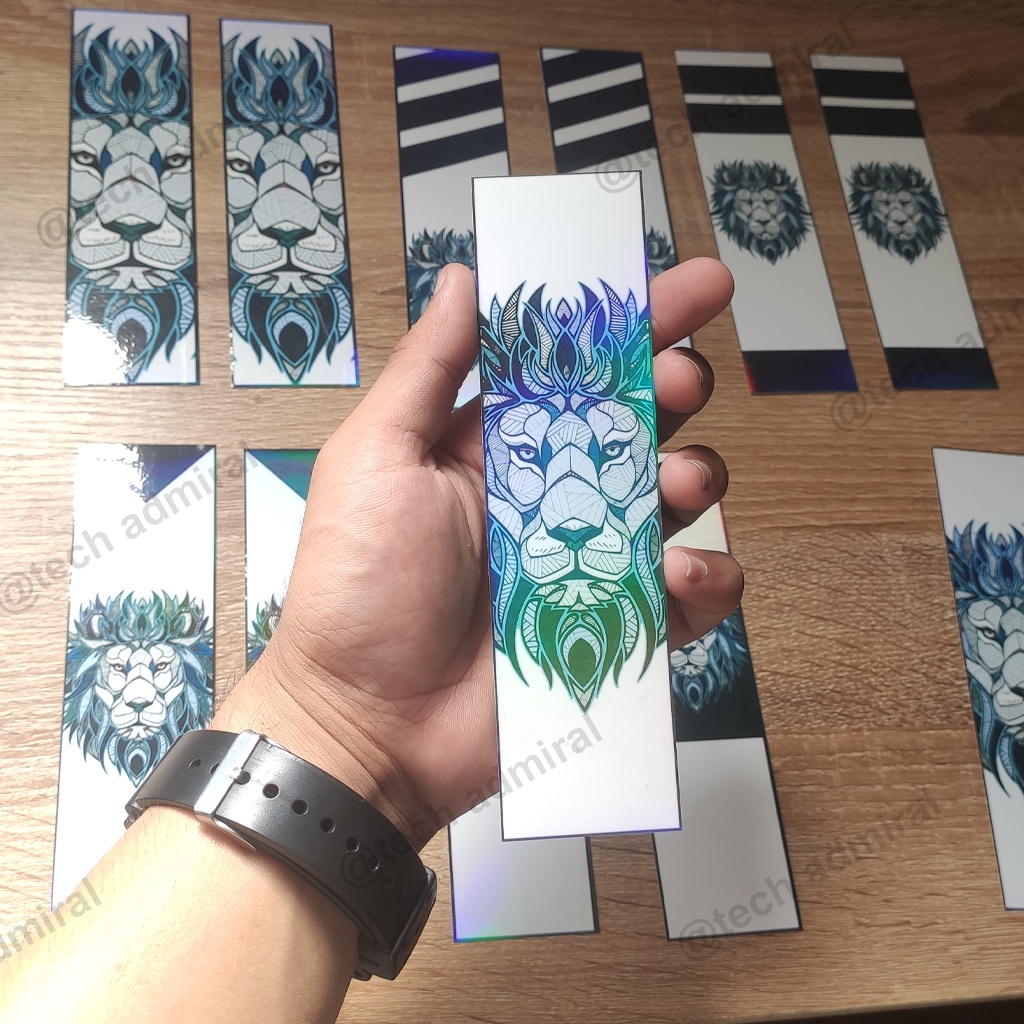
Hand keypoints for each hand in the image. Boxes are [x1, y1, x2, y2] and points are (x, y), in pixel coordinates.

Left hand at [218, 259, 742, 844]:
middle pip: (637, 425)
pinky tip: (681, 575)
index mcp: (495, 447)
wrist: (367, 724)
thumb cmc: (355, 591)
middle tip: (681, 383)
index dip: (634, 323)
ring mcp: (584, 562)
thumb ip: (428, 369)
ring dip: (692, 477)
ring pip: (672, 502)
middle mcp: (548, 496)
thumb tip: (465, 283)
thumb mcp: (376, 459)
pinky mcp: (611, 628)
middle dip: (674, 390)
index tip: (692, 289)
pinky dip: (704, 580)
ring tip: (673, 486)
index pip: (575, 367)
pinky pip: (685, 597)